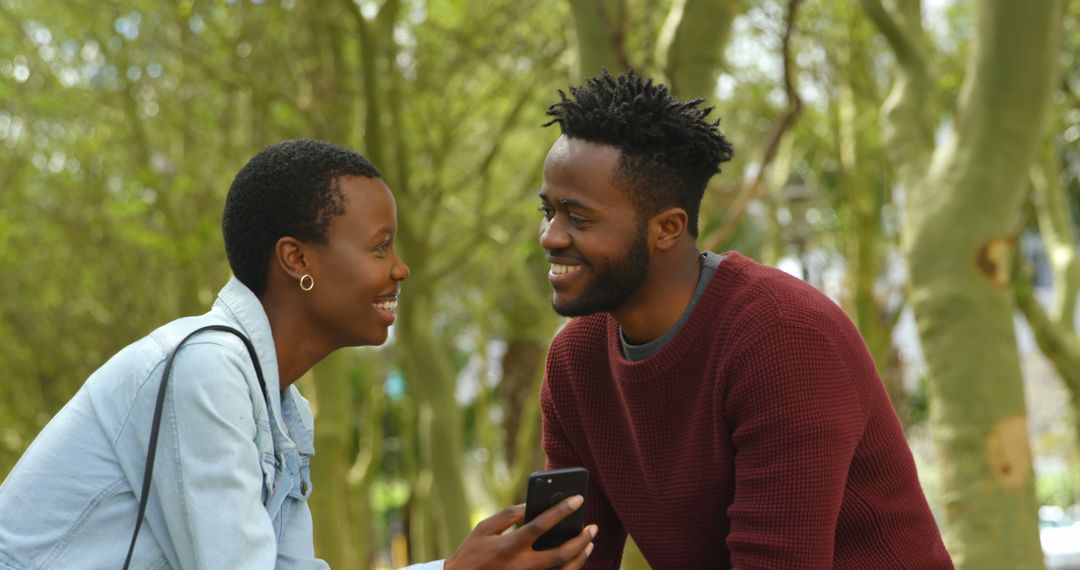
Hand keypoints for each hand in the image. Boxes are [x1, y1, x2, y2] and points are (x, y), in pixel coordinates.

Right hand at [444, 495, 597, 569]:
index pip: (541, 526)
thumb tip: (530, 505)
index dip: (561, 511)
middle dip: (580, 540)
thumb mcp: (484, 529)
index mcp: (509, 547)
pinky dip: (569, 569)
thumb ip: (508, 515)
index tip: (578, 499)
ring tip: (589, 543)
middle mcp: (521, 567)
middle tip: (593, 527)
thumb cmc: (471, 554)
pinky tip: (576, 559)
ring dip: (580, 557)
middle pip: (559, 555)